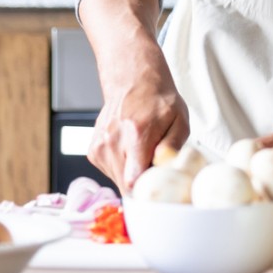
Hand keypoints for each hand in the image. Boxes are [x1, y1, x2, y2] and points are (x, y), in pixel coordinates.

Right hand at [86, 47, 189, 194]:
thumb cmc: (158, 100)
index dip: (147, 191)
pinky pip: (109, 171)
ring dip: (132, 174)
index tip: (157, 188)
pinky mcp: (93, 151)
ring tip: (141, 152)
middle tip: (154, 165)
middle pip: (125, 185)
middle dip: (142, 182)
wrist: (133, 82)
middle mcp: (113, 142)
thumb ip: (173, 146)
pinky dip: (122, 167)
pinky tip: (129, 150)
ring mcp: (99, 146)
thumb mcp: (179, 120)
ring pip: (117, 180)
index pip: (133, 182)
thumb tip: (164, 165)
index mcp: (136, 135)